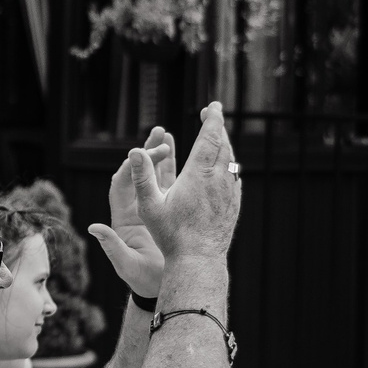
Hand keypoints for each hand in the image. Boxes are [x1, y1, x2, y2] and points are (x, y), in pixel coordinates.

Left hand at [89, 126, 176, 299]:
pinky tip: (187, 156)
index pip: (122, 184)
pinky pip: (170, 187)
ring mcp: (153, 209)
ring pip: (155, 176)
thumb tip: (93, 227)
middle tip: (160, 133)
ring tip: (169, 135)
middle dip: (147, 152)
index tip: (145, 155)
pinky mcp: (168, 212)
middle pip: (138, 173)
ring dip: (161, 156)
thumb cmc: (143, 281)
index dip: (130, 167)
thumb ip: (112, 247)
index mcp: (123, 218)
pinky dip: (176, 171)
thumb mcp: (127, 265)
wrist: (162, 289)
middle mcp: (137, 209)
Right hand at [133, 100, 240, 262]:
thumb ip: (142, 177)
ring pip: (231, 160)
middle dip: (217, 126)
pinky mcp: (234, 204)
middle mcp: (219, 179)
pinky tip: (223, 167)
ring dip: (224, 145)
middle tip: (212, 114)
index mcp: (199, 174)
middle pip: (223, 144)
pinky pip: (234, 176)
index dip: (213, 118)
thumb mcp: (150, 206)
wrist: (199, 260)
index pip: (210, 137)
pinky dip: (228, 164)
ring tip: (215, 137)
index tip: (213, 106)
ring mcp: (229, 192)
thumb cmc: (171, 235)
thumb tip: (134, 151)